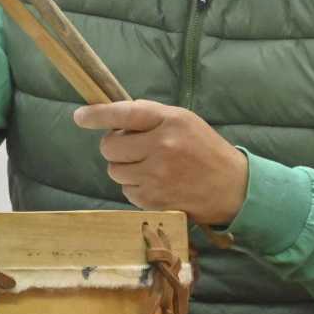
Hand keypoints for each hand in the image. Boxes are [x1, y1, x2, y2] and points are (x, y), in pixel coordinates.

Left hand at [71, 100, 247, 225]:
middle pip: (109, 147)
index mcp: (170, 122)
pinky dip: (136, 187)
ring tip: (150, 167)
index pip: (123, 114)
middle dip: (115, 147)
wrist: (233, 188)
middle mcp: (161, 147)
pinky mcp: (154, 200)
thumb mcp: (184, 121)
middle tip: (133, 148)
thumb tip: (112, 118)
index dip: (97, 115)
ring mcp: (156, 176)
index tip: (81, 117)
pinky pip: (126, 191)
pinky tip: (157, 184)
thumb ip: (150, 117)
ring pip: (114, 171)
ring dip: (125, 168)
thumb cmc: (205, 149)